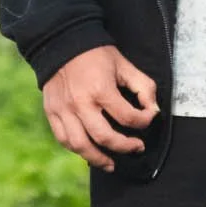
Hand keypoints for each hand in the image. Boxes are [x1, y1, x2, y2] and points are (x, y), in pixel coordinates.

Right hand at [42, 45, 158, 170]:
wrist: (62, 42)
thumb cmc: (96, 55)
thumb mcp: (125, 65)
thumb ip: (144, 87)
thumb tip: (153, 110)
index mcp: (101, 90)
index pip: (128, 118)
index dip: (144, 121)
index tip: (148, 119)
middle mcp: (81, 103)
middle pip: (105, 137)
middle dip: (124, 147)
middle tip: (136, 148)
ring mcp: (64, 110)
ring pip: (80, 145)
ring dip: (97, 159)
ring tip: (110, 164)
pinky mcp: (52, 112)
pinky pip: (63, 139)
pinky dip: (77, 149)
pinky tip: (89, 153)